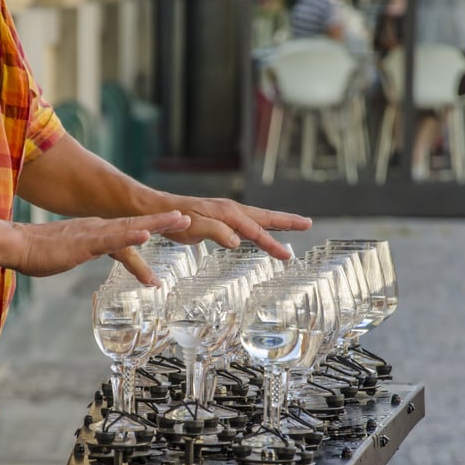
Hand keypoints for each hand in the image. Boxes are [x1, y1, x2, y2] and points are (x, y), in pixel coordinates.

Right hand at [13, 211, 190, 284]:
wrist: (16, 245)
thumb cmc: (39, 252)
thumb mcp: (71, 253)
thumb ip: (85, 252)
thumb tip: (88, 254)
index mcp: (97, 231)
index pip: (131, 227)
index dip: (155, 223)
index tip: (176, 222)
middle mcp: (99, 227)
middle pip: (137, 223)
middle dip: (165, 221)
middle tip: (189, 216)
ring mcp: (93, 234)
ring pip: (130, 227)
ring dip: (157, 223)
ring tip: (179, 219)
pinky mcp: (84, 243)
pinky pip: (111, 240)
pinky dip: (130, 235)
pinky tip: (146, 233)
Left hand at [160, 196, 311, 259]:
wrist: (157, 209)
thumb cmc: (173, 220)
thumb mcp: (193, 228)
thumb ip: (216, 232)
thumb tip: (239, 241)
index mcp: (227, 213)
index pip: (256, 230)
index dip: (272, 243)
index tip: (287, 256)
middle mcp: (230, 210)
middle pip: (264, 217)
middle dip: (286, 221)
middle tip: (307, 224)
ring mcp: (226, 213)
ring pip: (257, 218)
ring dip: (277, 222)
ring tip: (296, 226)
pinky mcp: (220, 218)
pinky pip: (247, 223)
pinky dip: (260, 227)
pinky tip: (262, 233)